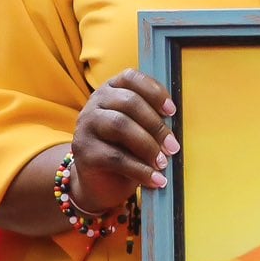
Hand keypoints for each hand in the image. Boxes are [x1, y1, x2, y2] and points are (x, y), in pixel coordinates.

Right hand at [70, 69, 175, 210]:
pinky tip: (155, 179)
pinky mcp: (83, 151)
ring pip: (120, 125)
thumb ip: (153, 121)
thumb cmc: (127, 150)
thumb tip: (176, 127)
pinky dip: (140, 169)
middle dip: (156, 125)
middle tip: (173, 146)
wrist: (100, 182)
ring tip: (163, 163)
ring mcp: (86, 125)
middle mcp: (95, 103)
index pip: (131, 78)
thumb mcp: (141, 130)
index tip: (172, 111)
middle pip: (129, 102)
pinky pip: (115, 157)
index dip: (154, 91)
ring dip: (148, 145)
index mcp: (111, 90)